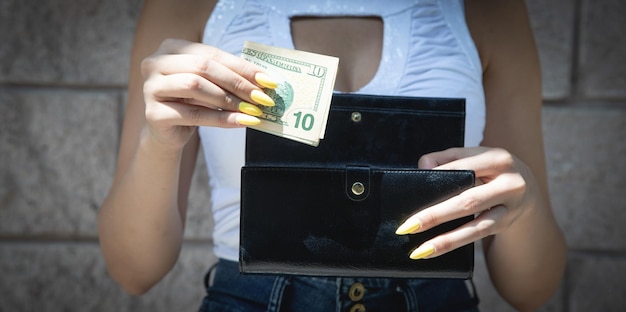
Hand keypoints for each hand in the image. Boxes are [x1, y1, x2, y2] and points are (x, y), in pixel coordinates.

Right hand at [140, 38, 277, 149]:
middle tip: (262, 97)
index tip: (267, 80)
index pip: (212, 53)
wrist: (167, 133)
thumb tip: (264, 81)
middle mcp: (155, 63)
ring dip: (229, 100)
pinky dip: (221, 119)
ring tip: (253, 110)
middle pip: (203, 67)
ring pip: (196, 86)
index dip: (241, 66)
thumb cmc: (191, 103)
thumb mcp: (208, 84)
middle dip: (237, 82)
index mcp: (170, 48)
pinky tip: (241, 122)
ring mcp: (151, 87)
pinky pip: (194, 114)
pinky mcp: (153, 113)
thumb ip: (228, 76)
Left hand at [395, 147, 539, 259]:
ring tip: (420, 249)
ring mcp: (510, 207)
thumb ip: (447, 158)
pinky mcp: (505, 224)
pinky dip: (453, 243)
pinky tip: (433, 250)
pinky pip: (477, 236)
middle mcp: (509, 183)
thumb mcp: (475, 157)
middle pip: (468, 201)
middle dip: (435, 215)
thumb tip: (423, 168)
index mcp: (498, 159)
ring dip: (446, 240)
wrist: (527, 187)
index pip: (462, 167)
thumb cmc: (491, 170)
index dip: (437, 177)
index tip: (412, 188)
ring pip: (475, 226)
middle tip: (408, 226)